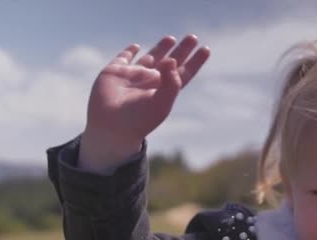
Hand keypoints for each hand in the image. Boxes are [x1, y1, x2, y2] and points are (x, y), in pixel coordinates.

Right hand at [79, 35, 209, 172]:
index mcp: (164, 91)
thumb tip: (173, 59)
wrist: (110, 126)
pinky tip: (136, 46)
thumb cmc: (139, 119)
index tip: (205, 49)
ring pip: (150, 58)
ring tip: (171, 38)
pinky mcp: (115, 72)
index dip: (195, 62)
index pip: (184, 73)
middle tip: (193, 37)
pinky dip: (129, 52)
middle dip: (182, 50)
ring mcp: (133, 77)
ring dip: (161, 48)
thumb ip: (171, 82)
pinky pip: (123, 58)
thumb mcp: (161, 102)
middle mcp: (150, 82)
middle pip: (170, 62)